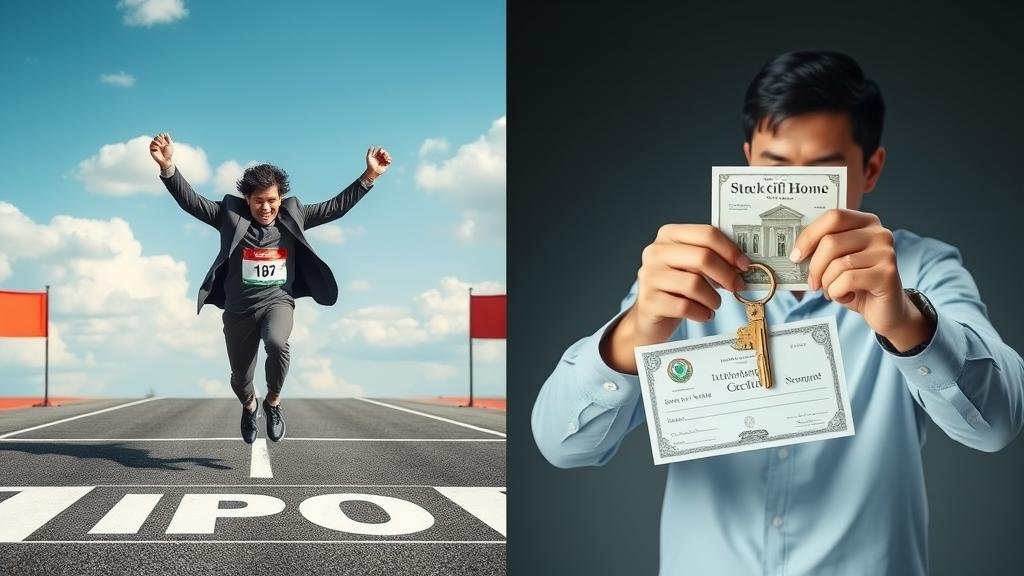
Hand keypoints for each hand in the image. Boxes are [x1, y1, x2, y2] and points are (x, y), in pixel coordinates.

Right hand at [149, 133, 173, 169]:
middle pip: (157, 136)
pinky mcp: (151, 149)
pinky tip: (157, 148)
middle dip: (160, 139)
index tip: (164, 139)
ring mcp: (155, 146)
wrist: (165, 160)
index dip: (162, 135)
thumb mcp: (170, 145)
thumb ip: (168, 139)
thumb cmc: (169, 153)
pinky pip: (151, 145)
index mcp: (163, 142)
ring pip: (153, 140)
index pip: (160, 135)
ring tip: (160, 146)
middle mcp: (158, 143)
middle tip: (162, 143)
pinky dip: (154, 146)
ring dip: (157, 142)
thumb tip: (166, 133)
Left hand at [365, 146, 391, 178]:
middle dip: (385, 153)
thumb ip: (370, 152)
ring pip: (388, 156)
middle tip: (383, 155)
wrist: (372, 172)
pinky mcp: (386, 164)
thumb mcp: (368, 157)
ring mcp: (383, 161)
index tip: (380, 152)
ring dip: (387, 156)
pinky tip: (387, 161)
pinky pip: (390, 161)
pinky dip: (389, 160)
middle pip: (385, 152)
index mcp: (377, 155)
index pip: (381, 150)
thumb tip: (372, 146)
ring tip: (386, 158)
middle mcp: (381, 157)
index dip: (381, 150)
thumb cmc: (369, 165)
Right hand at [602, 224, 750, 372]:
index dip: (730, 250)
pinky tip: (703, 314)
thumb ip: (711, 258)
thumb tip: (741, 263)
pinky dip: (701, 313)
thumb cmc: (676, 288)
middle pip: (702, 257)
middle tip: (736, 286)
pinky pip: (685, 307)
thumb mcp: (690, 266)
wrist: (649, 316)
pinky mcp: (649, 301)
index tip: (744, 264)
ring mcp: (649, 276)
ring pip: (694, 284)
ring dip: (713, 298)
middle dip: (726, 274)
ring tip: (714, 304)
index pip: (706, 234)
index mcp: (668, 235)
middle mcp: (655, 252)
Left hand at [793, 208, 931, 349]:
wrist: (885, 310)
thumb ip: (823, 250)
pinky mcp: (887, 273)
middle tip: (813, 283)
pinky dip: (837, 293)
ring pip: (838, 264)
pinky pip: (847, 280)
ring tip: (833, 291)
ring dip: (827, 283)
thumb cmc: (856, 284)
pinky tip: (846, 297)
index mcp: (866, 222)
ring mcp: (886, 252)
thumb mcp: (838, 262)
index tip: (796, 256)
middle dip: (814, 267)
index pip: (833, 217)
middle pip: (831, 242)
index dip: (809, 235)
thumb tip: (795, 252)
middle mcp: (880, 233)